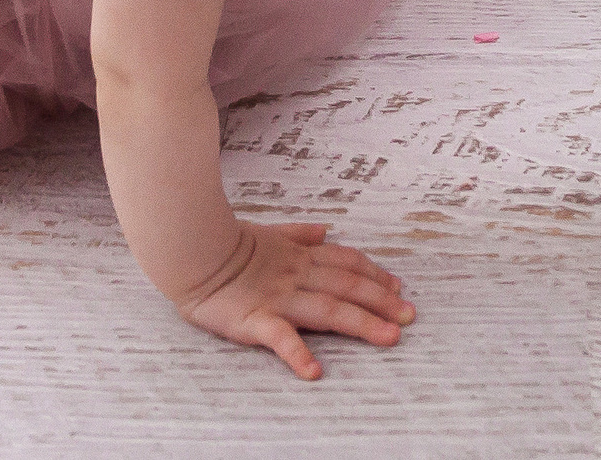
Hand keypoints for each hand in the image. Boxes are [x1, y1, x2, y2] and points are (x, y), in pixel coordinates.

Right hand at [174, 220, 415, 380]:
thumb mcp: (268, 230)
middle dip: (382, 301)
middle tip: (410, 316)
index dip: (375, 273)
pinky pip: (279, 338)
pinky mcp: (254, 320)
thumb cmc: (226, 242)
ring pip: (327, 310)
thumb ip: (298, 231)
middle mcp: (296, 275)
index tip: (399, 286)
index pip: (346, 262)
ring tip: (388, 338)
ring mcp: (278, 298)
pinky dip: (298, 354)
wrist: (190, 248)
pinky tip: (315, 371)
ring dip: (361, 323)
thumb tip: (326, 228)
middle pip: (348, 287)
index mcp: (298, 256)